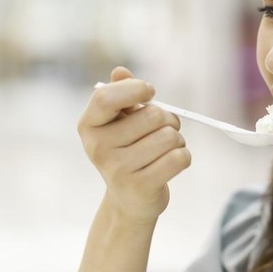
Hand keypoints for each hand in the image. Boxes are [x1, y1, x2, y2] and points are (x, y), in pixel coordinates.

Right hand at [78, 67, 190, 223]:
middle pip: (153, 115)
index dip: (134, 89)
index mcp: (89, 125)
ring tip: (166, 148)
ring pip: (170, 137)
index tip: (150, 92)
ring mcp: (117, 169)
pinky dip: (183, 157)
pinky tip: (171, 163)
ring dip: (177, 139)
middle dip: (168, 119)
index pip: (106, 97)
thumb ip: (121, 94)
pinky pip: (179, 158)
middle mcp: (97, 147)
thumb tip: (120, 71)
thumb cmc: (128, 151)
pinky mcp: (141, 186)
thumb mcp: (120, 122)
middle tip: (163, 130)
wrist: (130, 200)